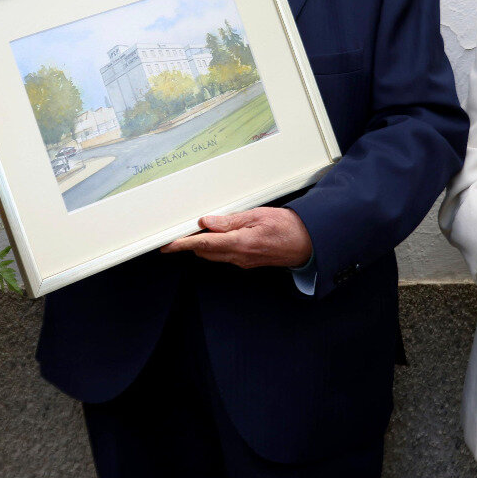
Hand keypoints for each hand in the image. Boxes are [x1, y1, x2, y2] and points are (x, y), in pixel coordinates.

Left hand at [158, 206, 312, 268]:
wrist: (308, 244)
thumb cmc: (288, 227)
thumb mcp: (258, 215)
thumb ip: (230, 220)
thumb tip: (207, 222)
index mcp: (241, 244)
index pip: (204, 245)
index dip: (183, 245)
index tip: (168, 245)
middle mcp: (240, 257)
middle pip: (205, 253)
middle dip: (191, 243)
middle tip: (180, 231)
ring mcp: (243, 262)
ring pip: (214, 255)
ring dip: (204, 245)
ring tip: (198, 231)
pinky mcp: (247, 262)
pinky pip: (225, 255)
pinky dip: (217, 247)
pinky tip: (218, 236)